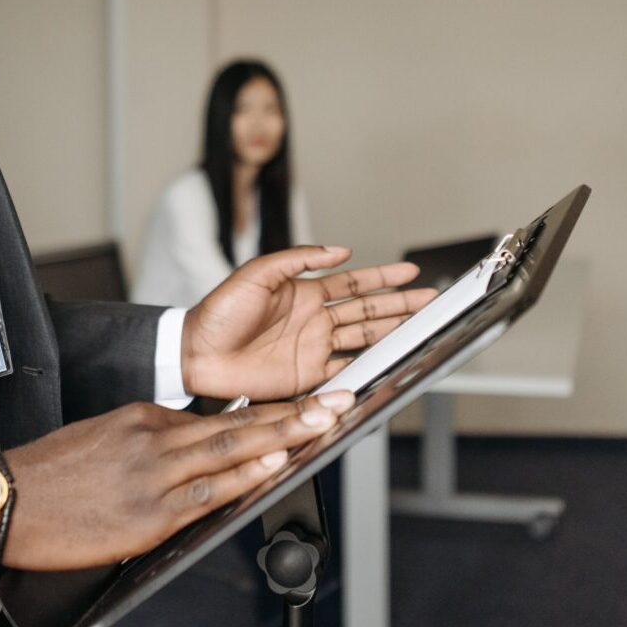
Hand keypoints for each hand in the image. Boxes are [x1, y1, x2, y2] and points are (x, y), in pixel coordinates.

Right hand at [0, 392, 352, 570]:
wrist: (6, 500)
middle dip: (295, 413)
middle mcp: (155, 437)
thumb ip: (151, 441)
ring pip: (231, 449)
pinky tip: (272, 468)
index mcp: (145, 416)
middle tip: (337, 400)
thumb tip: (193, 452)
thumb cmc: (50, 475)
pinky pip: (207, 493)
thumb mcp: (103, 438)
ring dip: (283, 437)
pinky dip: (244, 478)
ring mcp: (155, 474)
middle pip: (239, 423)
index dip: (271, 411)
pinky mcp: (149, 513)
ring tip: (324, 425)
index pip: (222, 413)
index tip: (308, 404)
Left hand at [181, 247, 435, 401]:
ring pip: (363, 338)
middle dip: (400, 305)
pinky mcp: (305, 376)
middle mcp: (314, 320)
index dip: (383, 278)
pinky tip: (389, 363)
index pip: (354, 282)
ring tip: (421, 326)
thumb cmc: (218, 311)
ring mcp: (313, 348)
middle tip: (430, 301)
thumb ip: (297, 259)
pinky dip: (367, 368)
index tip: (410, 272)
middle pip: (368, 310)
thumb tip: (340, 251)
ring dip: (392, 332)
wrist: (196, 353)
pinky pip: (343, 371)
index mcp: (304, 292)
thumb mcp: (256, 273)